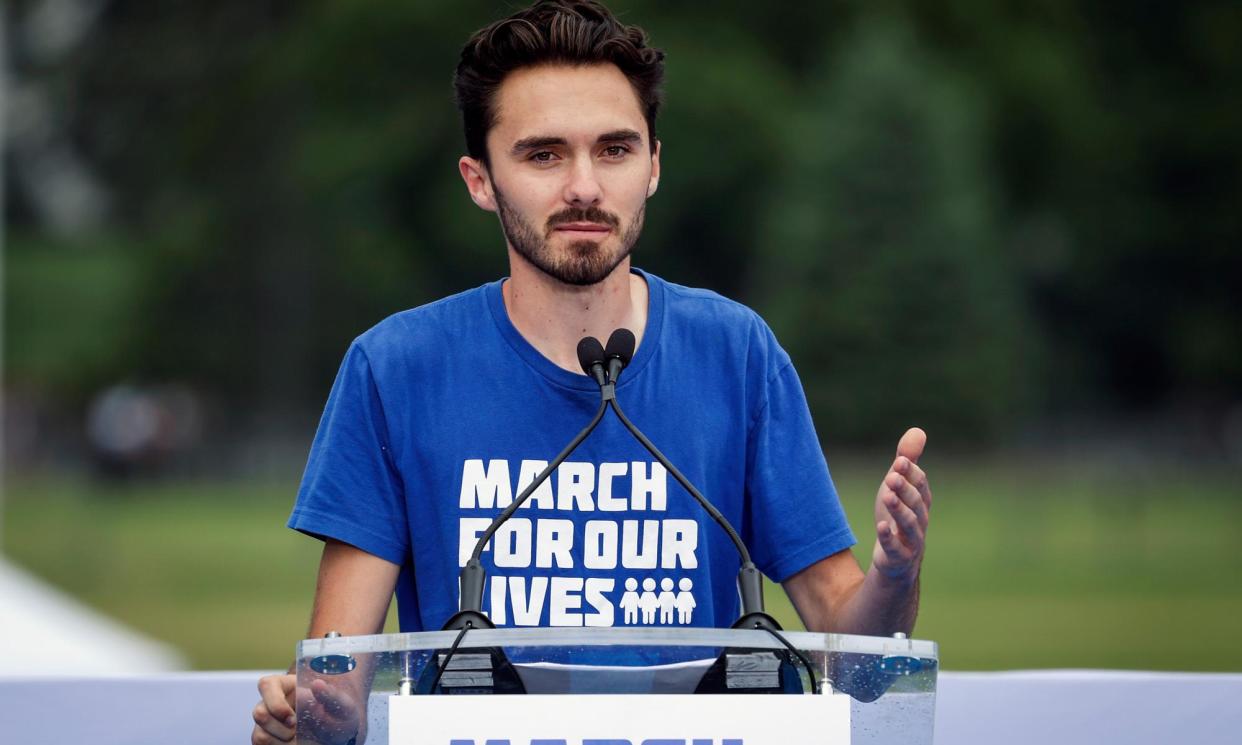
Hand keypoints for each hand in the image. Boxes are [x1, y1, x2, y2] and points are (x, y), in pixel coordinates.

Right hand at [252, 672, 364, 744]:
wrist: (337, 735)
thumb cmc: (339, 715)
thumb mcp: (342, 706)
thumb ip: (331, 696)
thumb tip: (317, 684)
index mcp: (288, 685)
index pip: (267, 685)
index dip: (275, 703)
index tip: (293, 719)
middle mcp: (272, 702)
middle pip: (259, 713)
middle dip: (281, 728)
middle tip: (298, 731)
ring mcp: (267, 721)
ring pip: (260, 735)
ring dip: (282, 741)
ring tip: (298, 738)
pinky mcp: (266, 737)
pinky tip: (293, 744)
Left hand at [871, 427, 931, 581]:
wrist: (897, 559)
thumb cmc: (899, 516)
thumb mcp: (899, 487)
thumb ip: (907, 461)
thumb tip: (918, 430)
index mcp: (921, 501)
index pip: (921, 485)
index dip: (911, 473)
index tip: (899, 461)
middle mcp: (920, 519)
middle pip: (916, 503)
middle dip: (905, 488)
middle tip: (891, 475)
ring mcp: (911, 540)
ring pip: (909, 524)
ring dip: (899, 509)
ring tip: (886, 495)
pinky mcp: (898, 557)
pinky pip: (896, 547)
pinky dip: (889, 537)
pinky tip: (881, 526)